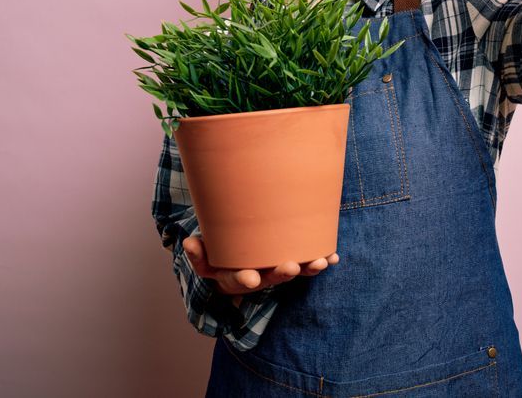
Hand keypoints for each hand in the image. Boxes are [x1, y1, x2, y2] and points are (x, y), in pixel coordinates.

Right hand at [182, 235, 339, 299]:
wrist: (238, 264)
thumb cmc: (221, 257)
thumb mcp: (205, 258)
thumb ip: (197, 253)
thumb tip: (187, 243)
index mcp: (237, 274)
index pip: (240, 278)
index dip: (245, 278)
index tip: (250, 277)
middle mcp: (260, 275)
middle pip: (273, 277)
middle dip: (283, 273)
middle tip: (291, 267)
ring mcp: (277, 270)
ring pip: (294, 271)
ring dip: (308, 268)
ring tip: (321, 262)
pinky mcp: (292, 262)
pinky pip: (308, 264)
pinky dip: (321, 261)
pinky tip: (333, 257)